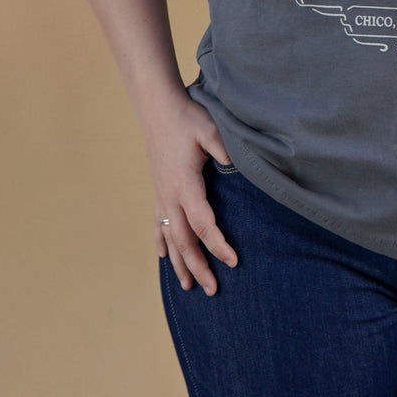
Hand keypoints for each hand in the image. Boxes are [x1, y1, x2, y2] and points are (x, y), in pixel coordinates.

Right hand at [143, 92, 237, 293]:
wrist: (159, 107)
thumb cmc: (188, 117)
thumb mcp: (211, 129)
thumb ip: (225, 150)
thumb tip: (238, 169)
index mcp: (185, 184)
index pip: (203, 224)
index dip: (218, 244)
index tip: (233, 261)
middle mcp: (170, 195)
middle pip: (184, 240)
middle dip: (198, 266)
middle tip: (213, 289)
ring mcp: (161, 193)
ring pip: (169, 236)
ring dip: (179, 262)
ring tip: (188, 286)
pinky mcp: (159, 188)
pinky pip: (159, 223)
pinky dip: (162, 242)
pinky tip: (163, 256)